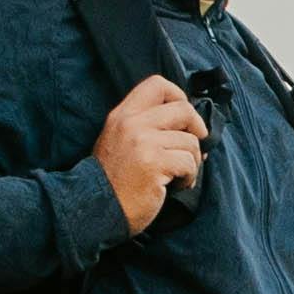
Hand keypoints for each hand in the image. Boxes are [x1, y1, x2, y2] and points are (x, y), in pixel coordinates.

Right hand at [93, 74, 205, 233]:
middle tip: (194, 148)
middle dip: (197, 129)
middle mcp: (131, 124)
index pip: (157, 84)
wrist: (96, 209)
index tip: (184, 119)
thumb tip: (190, 123)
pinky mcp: (154, 164)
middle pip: (183, 109)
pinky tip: (177, 186)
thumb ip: (145, 125)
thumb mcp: (120, 141)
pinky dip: (189, 177)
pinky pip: (189, 163)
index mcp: (122, 115)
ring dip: (192, 161)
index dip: (179, 97)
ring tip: (179, 175)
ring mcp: (142, 143)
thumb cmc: (114, 180)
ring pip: (190, 141)